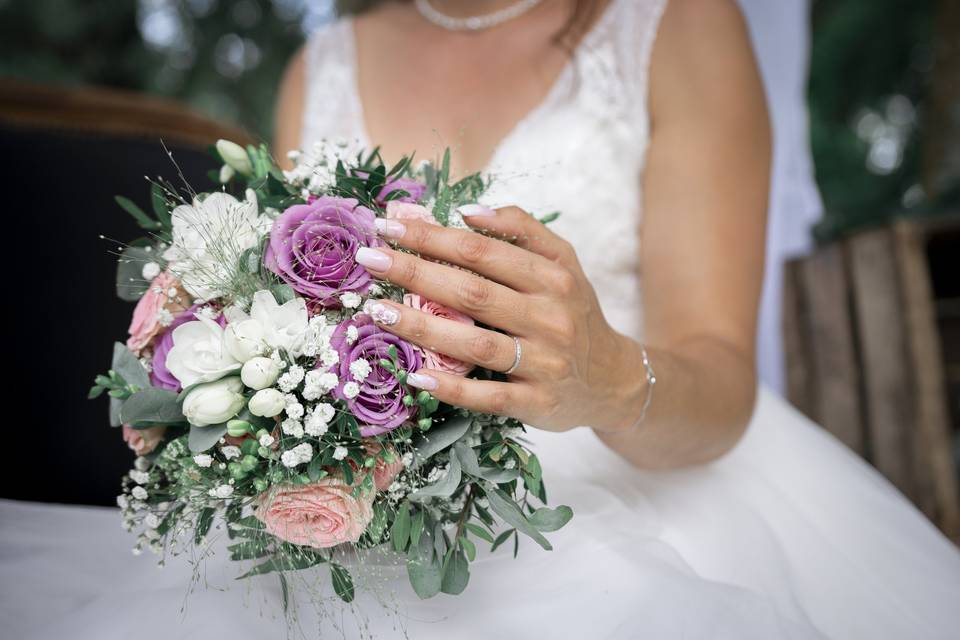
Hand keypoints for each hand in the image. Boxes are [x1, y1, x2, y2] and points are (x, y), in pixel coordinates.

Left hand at [353, 205, 646, 432]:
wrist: (613, 379)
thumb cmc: (574, 313)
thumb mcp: (564, 262)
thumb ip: (524, 229)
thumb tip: (469, 211)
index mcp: (553, 277)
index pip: (482, 251)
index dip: (433, 237)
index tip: (389, 226)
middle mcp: (550, 317)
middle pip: (472, 293)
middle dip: (415, 272)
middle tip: (370, 259)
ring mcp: (544, 363)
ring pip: (474, 344)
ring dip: (422, 327)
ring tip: (379, 311)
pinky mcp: (537, 403)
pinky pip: (488, 396)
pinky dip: (451, 388)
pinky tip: (415, 375)